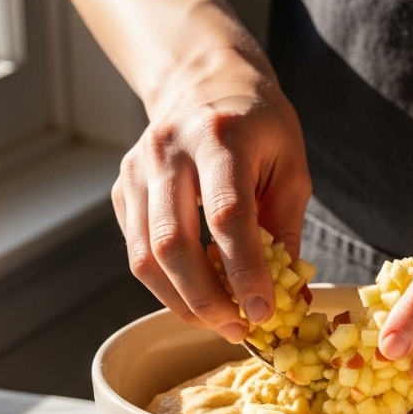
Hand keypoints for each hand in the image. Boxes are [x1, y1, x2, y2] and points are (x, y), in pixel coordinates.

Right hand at [111, 49, 310, 340]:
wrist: (205, 83)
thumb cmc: (259, 128)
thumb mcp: (291, 169)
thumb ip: (287, 232)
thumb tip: (291, 302)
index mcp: (219, 137)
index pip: (226, 215)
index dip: (244, 272)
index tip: (263, 312)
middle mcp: (167, 151)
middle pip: (172, 242)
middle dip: (205, 300)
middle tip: (237, 330)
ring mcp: (136, 170)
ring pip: (145, 256)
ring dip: (182, 303)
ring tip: (218, 323)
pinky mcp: (121, 191)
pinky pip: (136, 253)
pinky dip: (166, 286)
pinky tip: (196, 297)